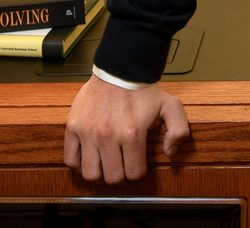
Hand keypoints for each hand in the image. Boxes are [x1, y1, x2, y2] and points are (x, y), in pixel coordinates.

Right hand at [64, 75, 189, 182]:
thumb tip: (170, 153)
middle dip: (120, 177)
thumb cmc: (144, 91)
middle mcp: (108, 135)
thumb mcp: (170, 106)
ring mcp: (88, 132)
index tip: (137, 166)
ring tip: (106, 164)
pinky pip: (70, 160)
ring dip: (100, 174)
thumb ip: (178, 131)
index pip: (134, 173)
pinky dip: (79, 165)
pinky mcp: (73, 127)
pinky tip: (90, 158)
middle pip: (112, 178)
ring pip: (91, 174)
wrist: (119, 70)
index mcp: (132, 133)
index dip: (138, 173)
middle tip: (122, 167)